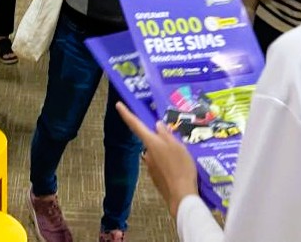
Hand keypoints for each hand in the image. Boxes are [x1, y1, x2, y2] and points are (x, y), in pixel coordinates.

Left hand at [116, 102, 197, 217]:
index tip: (118, 105)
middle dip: (161, 139)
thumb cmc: (181, 167)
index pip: (136, 125)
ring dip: (166, 152)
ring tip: (182, 156)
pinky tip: (179, 167)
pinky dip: (167, 163)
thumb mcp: (178, 145)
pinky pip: (160, 164)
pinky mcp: (155, 177)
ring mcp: (150, 166)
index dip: (126, 114)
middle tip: (176, 142)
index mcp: (151, 142)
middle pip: (150, 140)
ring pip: (157, 153)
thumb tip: (157, 125)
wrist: (181, 195)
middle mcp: (147, 153)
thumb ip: (166, 134)